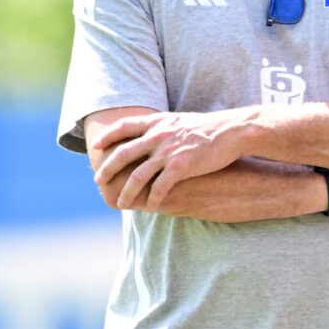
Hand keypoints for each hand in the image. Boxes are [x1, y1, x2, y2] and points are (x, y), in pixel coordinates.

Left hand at [92, 108, 253, 209]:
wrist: (231, 131)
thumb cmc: (209, 128)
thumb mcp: (180, 121)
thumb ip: (163, 127)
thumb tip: (153, 132)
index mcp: (157, 122)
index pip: (123, 127)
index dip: (108, 137)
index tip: (96, 146)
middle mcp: (158, 135)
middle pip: (123, 153)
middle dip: (107, 169)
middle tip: (98, 181)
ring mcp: (168, 151)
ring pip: (137, 175)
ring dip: (126, 192)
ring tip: (120, 203)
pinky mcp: (180, 166)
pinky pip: (159, 187)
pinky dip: (152, 199)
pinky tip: (149, 208)